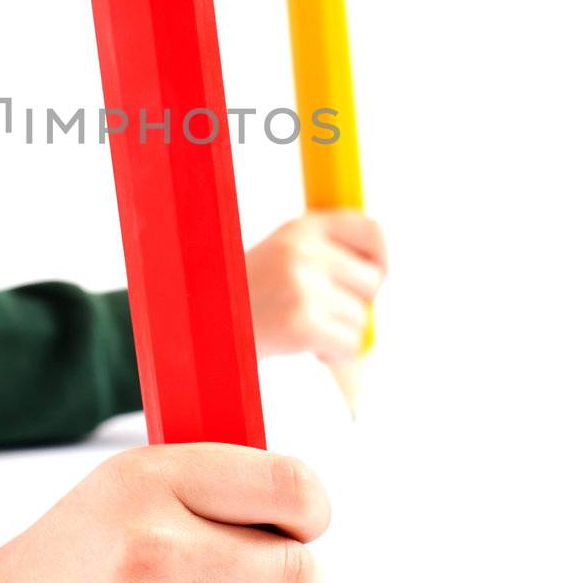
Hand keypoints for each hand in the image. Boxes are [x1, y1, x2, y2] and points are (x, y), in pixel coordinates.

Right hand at [245, 211, 386, 362]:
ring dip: (339, 333)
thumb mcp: (282, 257)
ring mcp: (302, 285)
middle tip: (322, 313)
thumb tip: (380, 276)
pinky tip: (305, 346)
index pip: (371, 230)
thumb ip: (326, 256)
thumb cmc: (247, 298)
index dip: (380, 258)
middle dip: (355, 304)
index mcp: (300, 228)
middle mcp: (302, 249)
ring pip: (361, 318)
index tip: (372, 277)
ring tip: (302, 329)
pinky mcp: (302, 322)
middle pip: (372, 281)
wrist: (202, 327)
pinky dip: (333, 354)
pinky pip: (349, 344)